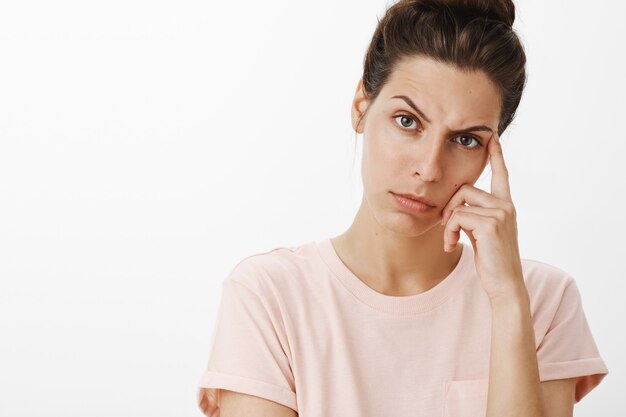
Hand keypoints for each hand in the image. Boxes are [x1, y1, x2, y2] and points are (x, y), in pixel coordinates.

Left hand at [440, 133, 523, 299]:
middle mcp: (506, 206)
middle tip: (447, 228)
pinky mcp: (491, 224)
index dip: (496, 156)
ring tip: (450, 240)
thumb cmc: (492, 262)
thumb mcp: (482, 234)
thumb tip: (455, 209)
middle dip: (449, 207)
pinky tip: (451, 245)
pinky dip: (449, 232)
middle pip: (465, 188)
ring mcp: (500, 214)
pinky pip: (457, 217)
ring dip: (448, 223)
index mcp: (505, 206)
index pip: (501, 175)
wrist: (505, 285)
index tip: (493, 138)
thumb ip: (474, 216)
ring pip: (459, 204)